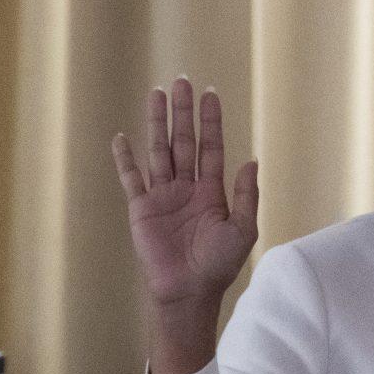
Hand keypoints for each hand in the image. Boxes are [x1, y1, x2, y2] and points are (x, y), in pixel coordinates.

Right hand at [112, 78, 257, 310]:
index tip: (211, 94)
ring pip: (159, 150)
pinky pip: (131, 177)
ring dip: (157, 122)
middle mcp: (187, 188)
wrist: (188, 291)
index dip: (211, 121)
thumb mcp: (242, 229)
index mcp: (212, 191)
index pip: (211, 147)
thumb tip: (251, 160)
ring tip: (157, 94)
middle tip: (182, 81)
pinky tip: (123, 136)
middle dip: (183, 112)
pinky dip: (125, 158)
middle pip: (183, 141)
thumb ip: (246, 195)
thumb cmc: (218, 265)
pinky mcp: (141, 208)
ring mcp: (163, 196)